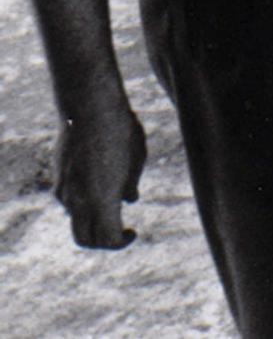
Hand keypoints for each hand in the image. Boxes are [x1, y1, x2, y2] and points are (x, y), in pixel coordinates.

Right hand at [55, 101, 145, 248]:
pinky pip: (69, 203)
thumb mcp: (136, 159)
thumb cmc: (121, 131)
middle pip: (85, 239)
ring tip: (113, 204)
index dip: (121, 243)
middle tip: (120, 231)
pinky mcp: (58, 179)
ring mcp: (64, 191)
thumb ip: (130, 184)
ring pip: (74, 221)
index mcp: (102, 199)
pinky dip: (83, 205)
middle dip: (102, 242)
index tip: (133, 232)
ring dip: (92, 221)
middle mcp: (78, 200)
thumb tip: (130, 201)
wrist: (90, 107)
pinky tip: (100, 186)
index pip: (107, 240)